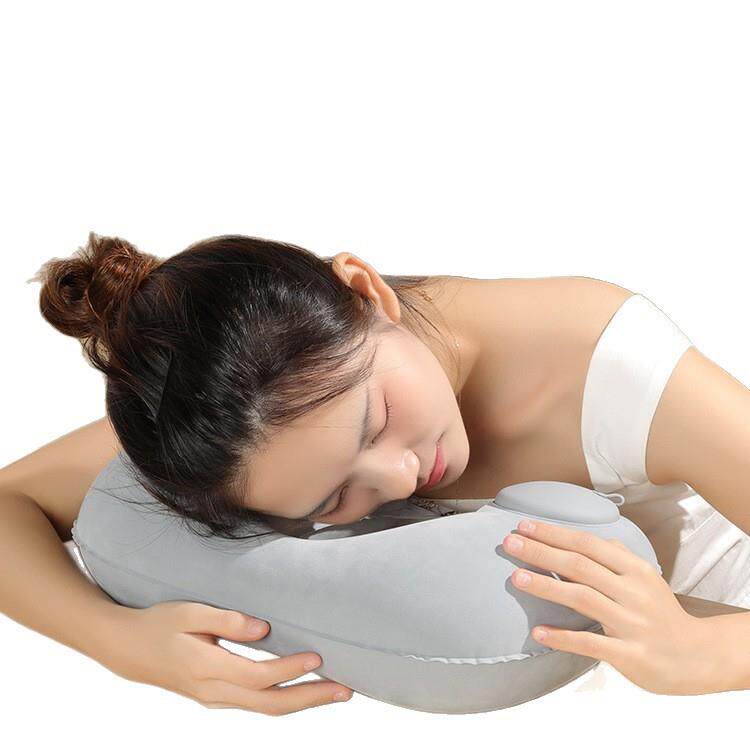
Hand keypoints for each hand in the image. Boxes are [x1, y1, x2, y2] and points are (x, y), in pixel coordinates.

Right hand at [97, 600, 352, 713]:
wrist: (127, 649)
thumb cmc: (160, 624)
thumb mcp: (189, 613)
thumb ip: (226, 620)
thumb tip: (263, 628)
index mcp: (206, 668)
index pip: (259, 676)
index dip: (290, 670)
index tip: (318, 657)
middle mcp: (214, 692)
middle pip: (270, 705)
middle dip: (311, 699)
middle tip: (346, 690)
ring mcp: (215, 699)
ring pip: (266, 710)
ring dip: (303, 703)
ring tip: (335, 692)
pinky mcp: (217, 698)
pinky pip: (257, 706)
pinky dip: (284, 702)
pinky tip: (304, 692)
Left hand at [502, 519, 720, 694]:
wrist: (696, 657)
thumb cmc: (662, 613)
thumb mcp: (646, 578)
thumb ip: (618, 557)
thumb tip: (593, 537)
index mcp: (635, 570)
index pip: (588, 544)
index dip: (554, 533)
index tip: (524, 526)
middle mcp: (633, 592)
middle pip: (580, 566)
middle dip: (541, 552)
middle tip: (510, 542)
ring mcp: (631, 623)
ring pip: (582, 598)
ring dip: (546, 587)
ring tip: (516, 577)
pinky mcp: (629, 654)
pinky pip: (590, 643)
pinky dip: (563, 637)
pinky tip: (538, 632)